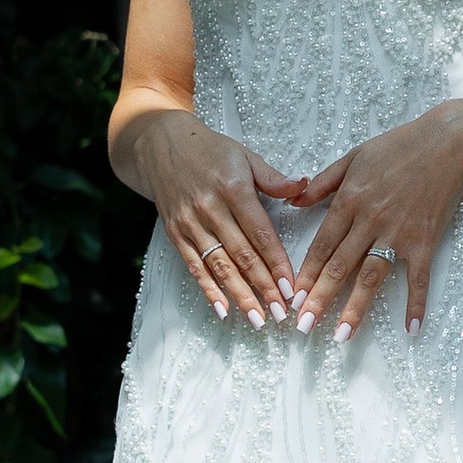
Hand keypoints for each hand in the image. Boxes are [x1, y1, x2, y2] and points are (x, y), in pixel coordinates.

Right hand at [119, 111, 304, 327]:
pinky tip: (222, 309)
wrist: (160, 144)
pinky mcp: (176, 233)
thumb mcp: (245, 155)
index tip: (292, 286)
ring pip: (219, 266)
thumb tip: (303, 187)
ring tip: (258, 318)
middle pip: (242, 255)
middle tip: (281, 312)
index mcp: (233, 188)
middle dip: (264, 287)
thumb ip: (273, 177)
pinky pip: (194, 266)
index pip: (260, 233)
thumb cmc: (209, 150)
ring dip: (240, 295)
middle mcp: (210, 208)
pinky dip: (208, 289)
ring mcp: (190, 223)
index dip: (276, 262)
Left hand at [289, 104, 462, 338]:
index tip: (292, 297)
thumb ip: (322, 183)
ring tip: (341, 336)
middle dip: (319, 299)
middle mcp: (370, 221)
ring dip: (355, 309)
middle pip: (340, 267)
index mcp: (350, 201)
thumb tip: (293, 203)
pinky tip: (411, 328)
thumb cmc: (398, 146)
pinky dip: (416, 303)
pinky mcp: (425, 241)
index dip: (305, 273)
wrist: (448, 142)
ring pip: (371, 277)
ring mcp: (399, 234)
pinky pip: (419, 278)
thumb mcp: (353, 156)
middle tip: (304, 326)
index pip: (322, 245)